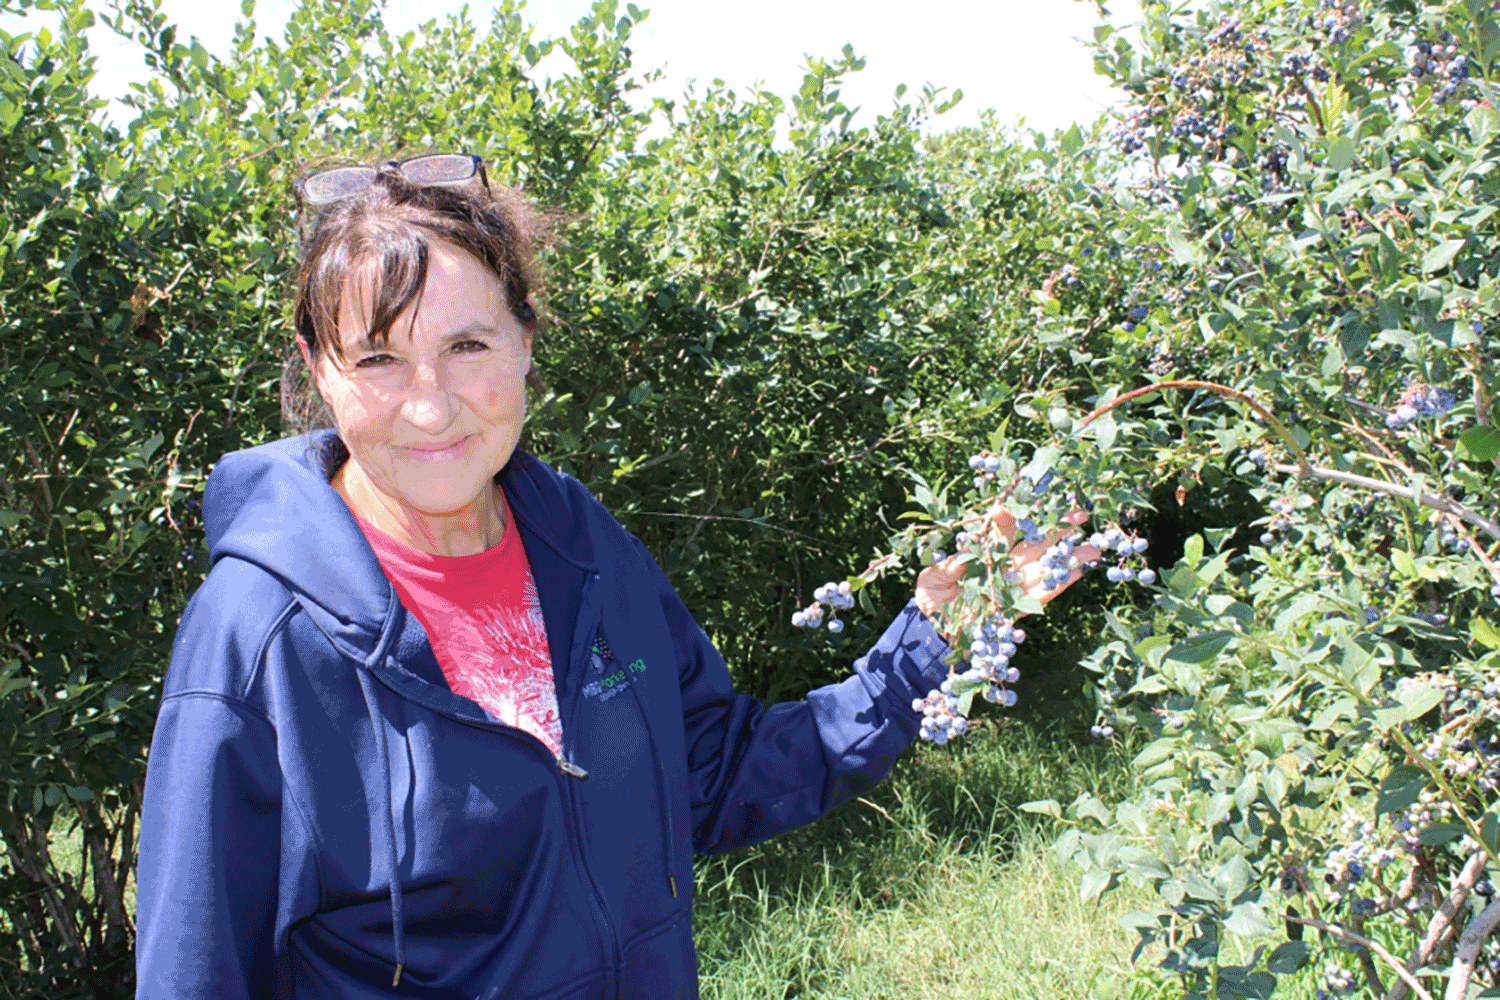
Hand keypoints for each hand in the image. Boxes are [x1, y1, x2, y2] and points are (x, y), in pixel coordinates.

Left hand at [913, 506, 1098, 618]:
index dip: (1020, 512)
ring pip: (1044, 567)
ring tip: (1093, 544)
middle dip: (1057, 528)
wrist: (931, 633)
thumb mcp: (932, 577)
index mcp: (984, 552)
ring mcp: (1012, 587)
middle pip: (1034, 544)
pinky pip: (1042, 595)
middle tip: (1081, 511)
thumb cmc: (930, 600)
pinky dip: (1061, 583)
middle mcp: (1002, 566)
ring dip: (1069, 557)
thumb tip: (975, 546)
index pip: (1005, 529)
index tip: (1036, 495)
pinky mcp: (1016, 609)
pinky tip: (1082, 571)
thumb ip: (953, 562)